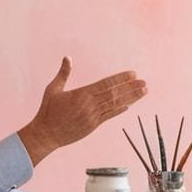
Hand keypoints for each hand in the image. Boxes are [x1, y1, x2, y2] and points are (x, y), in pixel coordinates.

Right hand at [19, 57, 147, 164]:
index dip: (121, 79)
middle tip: (145, 83)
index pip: (106, 84)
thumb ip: (63, 73)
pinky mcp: (93, 126)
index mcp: (82, 94)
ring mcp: (92, 116)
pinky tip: (129, 105)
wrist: (46, 134)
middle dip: (131, 88)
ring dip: (131, 98)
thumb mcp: (53, 89)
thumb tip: (67, 57)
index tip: (133, 74)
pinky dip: (119, 110)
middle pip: (114, 94)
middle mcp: (90, 105)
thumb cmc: (47, 110)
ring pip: (115, 105)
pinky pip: (109, 116)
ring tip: (144, 92)